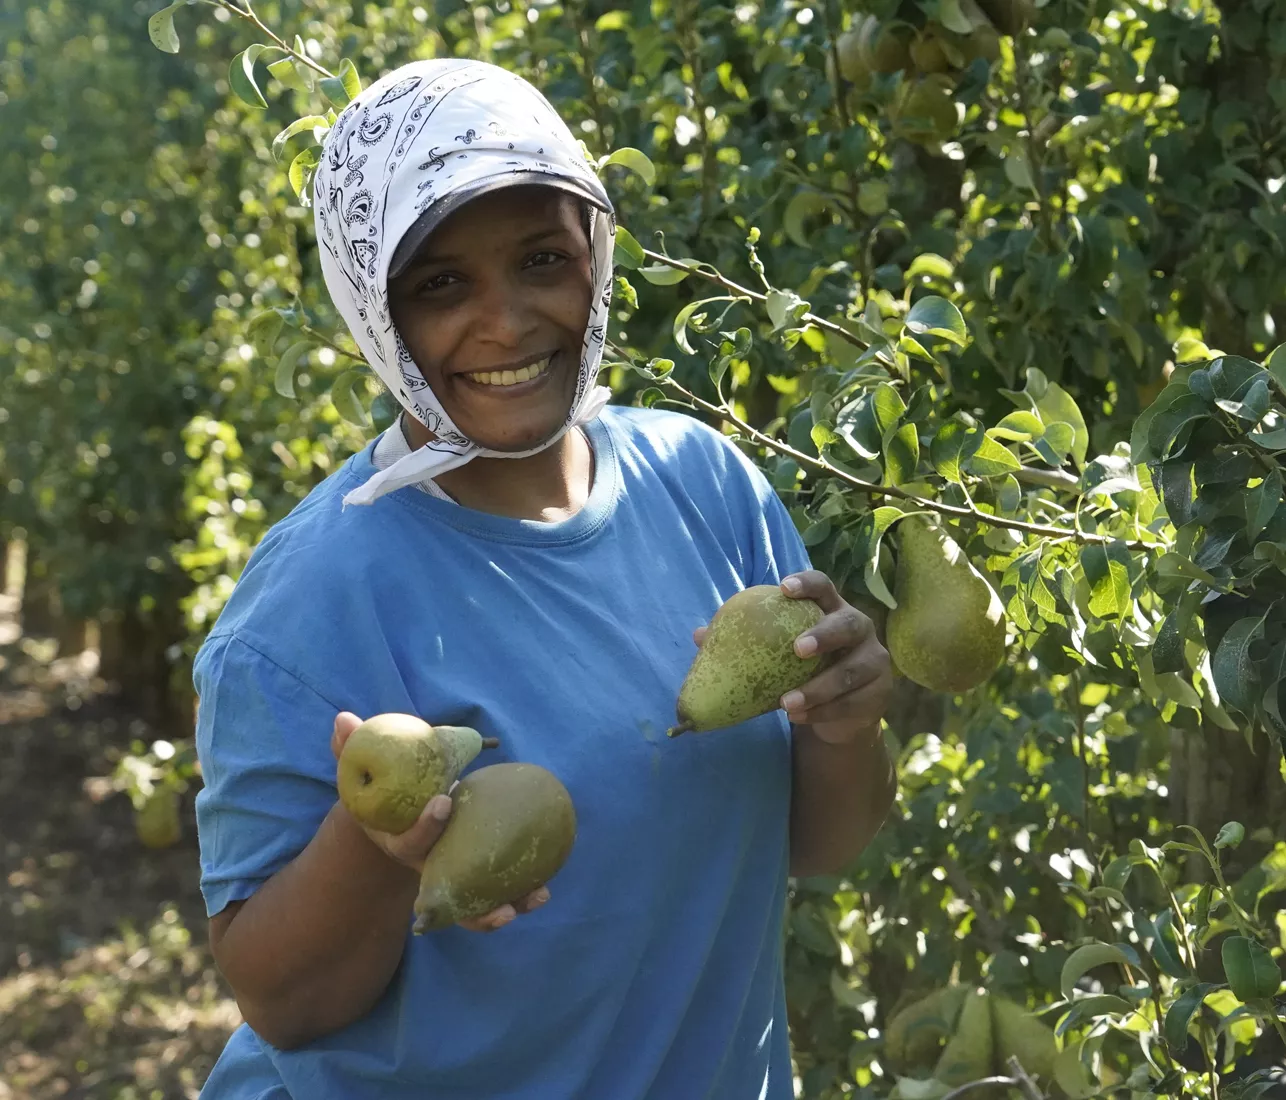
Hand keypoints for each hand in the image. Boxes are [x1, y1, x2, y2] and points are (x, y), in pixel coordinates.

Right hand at [331, 712, 548, 931]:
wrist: (394, 816)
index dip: (426, 826)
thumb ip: (351, 748)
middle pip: (446, 894)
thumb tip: (344, 718)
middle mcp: (425, 866)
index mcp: (400, 842)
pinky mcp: (470, 874)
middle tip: (501, 905)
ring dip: (503, 908)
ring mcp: (448, 875)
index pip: (412, 841)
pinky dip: (517, 894)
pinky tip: (543, 889)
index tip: (444, 801)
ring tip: (535, 898)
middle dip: (473, 905)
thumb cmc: (383, 789)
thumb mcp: (364, 771)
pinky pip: (491, 892)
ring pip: (473, 904)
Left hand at [696, 573, 891, 743]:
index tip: (783, 589)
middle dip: (825, 635)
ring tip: (786, 703)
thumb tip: (699, 635)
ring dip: (818, 689)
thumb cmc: (801, 670)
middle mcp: (859, 629)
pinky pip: (852, 703)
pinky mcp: (880, 693)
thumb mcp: (778, 654)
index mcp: (832, 609)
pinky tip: (798, 718)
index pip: (824, 586)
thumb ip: (746, 641)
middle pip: (848, 625)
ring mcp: (874, 661)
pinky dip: (823, 712)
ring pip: (850, 672)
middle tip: (798, 649)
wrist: (840, 712)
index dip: (806, 584)